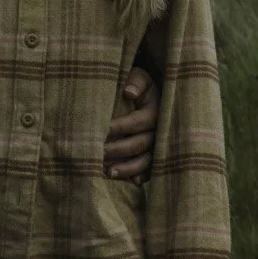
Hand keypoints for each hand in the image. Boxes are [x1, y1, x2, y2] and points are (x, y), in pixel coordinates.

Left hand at [104, 64, 158, 179]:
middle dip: (117, 149)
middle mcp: (159, 130)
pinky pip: (151, 169)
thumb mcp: (138, 76)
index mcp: (156, 110)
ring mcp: (159, 144)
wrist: (149, 93)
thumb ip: (135, 82)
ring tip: (108, 173)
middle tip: (97, 153)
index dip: (119, 126)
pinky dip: (140, 175)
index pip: (137, 121)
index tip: (102, 129)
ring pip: (146, 160)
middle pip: (140, 143)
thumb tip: (128, 92)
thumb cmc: (138, 83)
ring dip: (127, 168)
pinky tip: (129, 182)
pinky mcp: (156, 154)